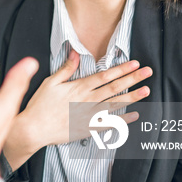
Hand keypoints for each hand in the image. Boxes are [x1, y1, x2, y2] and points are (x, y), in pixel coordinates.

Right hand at [3, 49, 151, 169]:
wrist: (34, 129)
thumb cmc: (40, 105)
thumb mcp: (50, 82)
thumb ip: (66, 68)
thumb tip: (75, 52)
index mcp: (79, 87)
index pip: (105, 76)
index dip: (121, 69)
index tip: (135, 64)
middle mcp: (88, 100)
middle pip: (114, 88)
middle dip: (133, 79)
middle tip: (148, 73)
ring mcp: (89, 115)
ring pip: (115, 104)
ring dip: (132, 97)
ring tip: (146, 91)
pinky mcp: (88, 129)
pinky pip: (109, 124)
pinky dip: (123, 120)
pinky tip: (135, 116)